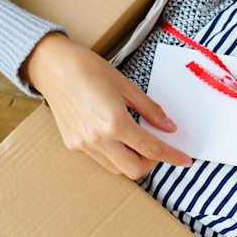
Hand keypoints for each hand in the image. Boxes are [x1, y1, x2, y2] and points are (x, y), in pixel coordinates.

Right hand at [22, 33, 191, 178]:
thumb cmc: (88, 69)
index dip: (172, 156)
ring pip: (116, 169)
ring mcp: (83, 145)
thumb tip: (169, 128)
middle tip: (157, 148)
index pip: (151, 149)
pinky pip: (100, 160)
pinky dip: (115, 155)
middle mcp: (98, 139)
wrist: (51, 66)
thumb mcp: (126, 86)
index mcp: (115, 123)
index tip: (185, 160)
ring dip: (132, 161)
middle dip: (151, 164)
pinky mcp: (73, 144)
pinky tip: (116, 137)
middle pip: (134, 170)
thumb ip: (150, 110)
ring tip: (136, 141)